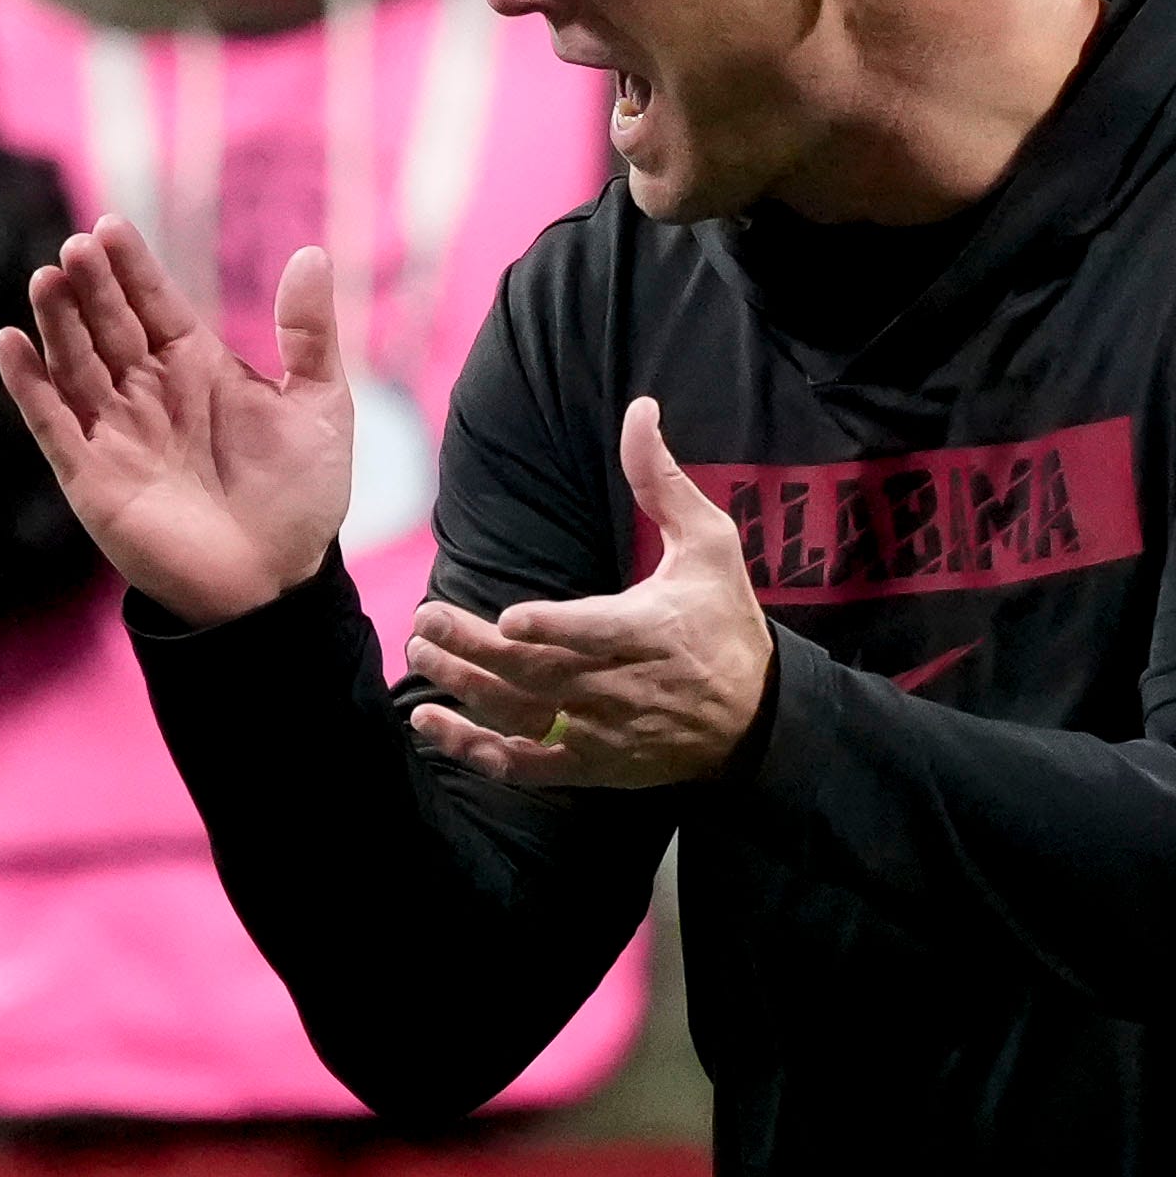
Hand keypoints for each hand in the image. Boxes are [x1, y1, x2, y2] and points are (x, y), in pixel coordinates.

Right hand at [0, 216, 352, 626]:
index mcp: (197, 368)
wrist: (276, 584)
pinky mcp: (93, 477)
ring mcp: (116, 433)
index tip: (111, 227)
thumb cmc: (300, 497)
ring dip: (58, 323)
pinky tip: (11, 343)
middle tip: (78, 247)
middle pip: (109, 326)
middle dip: (92, 286)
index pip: (155, 304)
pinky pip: (53, 424)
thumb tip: (312, 254)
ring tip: (47, 278)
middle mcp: (149, 393)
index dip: (132, 268)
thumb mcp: (321, 405)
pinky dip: (30, 386)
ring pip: (76, 364)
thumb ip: (309, 333)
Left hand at [404, 397, 772, 786]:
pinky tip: (432, 723)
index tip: (507, 618)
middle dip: (476, 649)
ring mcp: (604, 732)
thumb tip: (640, 409)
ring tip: (420, 658)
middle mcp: (623, 686)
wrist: (755, 716)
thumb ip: (663, 480)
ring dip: (466, 690)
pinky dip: (477, 751)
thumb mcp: (709, 543)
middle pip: (540, 672)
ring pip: (524, 716)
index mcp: (651, 630)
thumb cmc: (725, 618)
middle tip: (425, 621)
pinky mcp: (592, 766)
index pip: (597, 634)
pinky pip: (527, 766)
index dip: (553, 629)